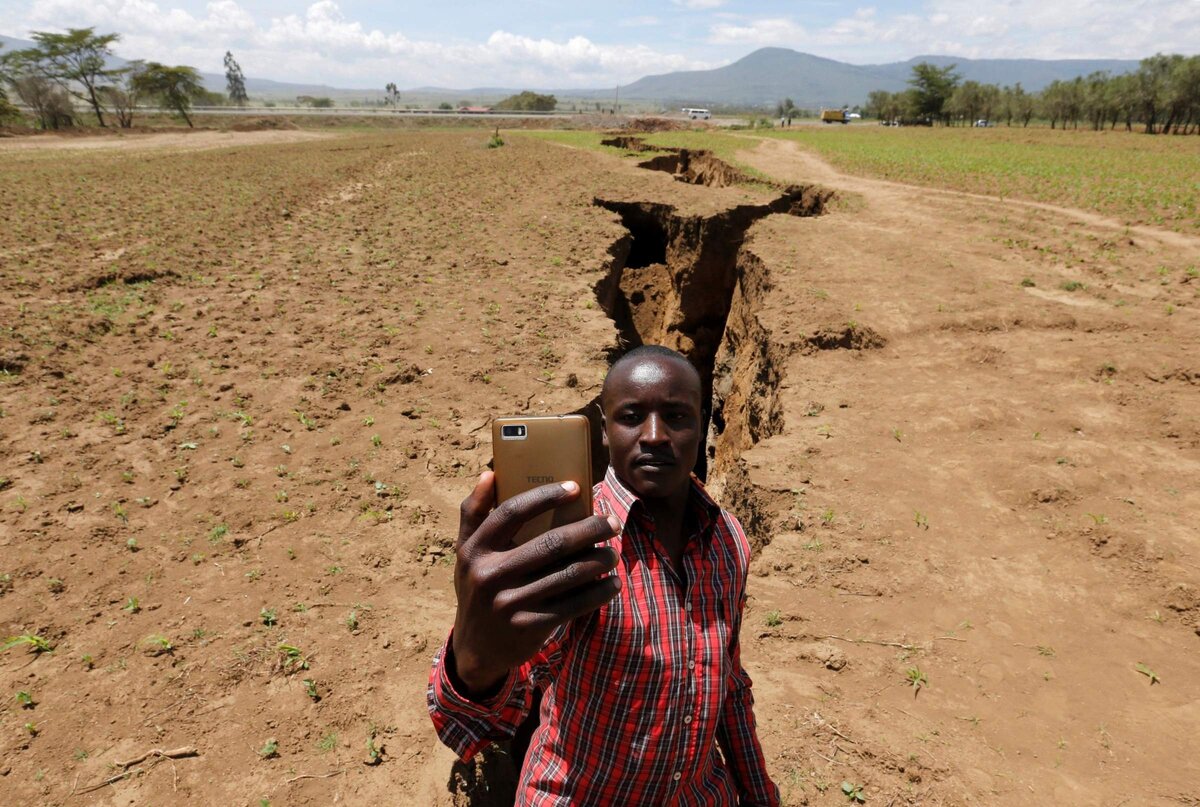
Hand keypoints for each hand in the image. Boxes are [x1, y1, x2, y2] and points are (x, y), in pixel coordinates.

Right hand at [449, 472, 621, 695]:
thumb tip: (490, 473)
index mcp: (475, 549)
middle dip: (588, 530)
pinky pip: (573, 605)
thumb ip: (474, 513)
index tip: (576, 488)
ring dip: (598, 561)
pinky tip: (612, 584)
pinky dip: (598, 593)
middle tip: (611, 522)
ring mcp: (510, 603)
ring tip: (613, 553)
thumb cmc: (477, 587)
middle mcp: (490, 575)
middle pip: (550, 543)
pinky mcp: (529, 626)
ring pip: (567, 574)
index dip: (545, 496)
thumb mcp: (466, 553)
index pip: (511, 512)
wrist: (475, 649)